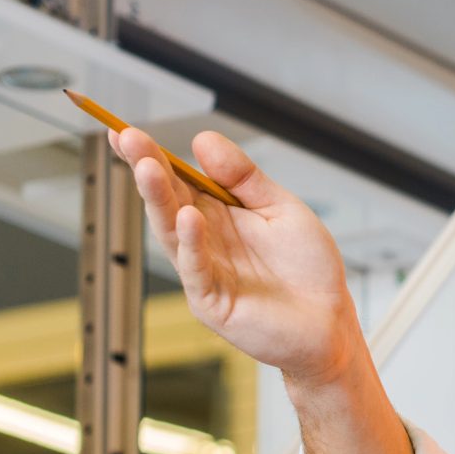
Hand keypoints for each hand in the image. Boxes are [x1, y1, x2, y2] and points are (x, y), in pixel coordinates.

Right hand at [112, 126, 360, 384]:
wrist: (330, 323)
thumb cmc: (307, 269)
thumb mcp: (282, 210)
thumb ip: (244, 178)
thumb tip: (202, 140)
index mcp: (218, 215)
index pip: (178, 181)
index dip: (152, 156)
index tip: (124, 130)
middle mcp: (203, 241)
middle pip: (168, 201)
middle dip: (147, 169)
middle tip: (126, 138)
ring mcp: (203, 272)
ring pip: (173, 232)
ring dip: (160, 200)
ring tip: (148, 167)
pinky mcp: (212, 301)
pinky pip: (198, 269)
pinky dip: (193, 244)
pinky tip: (189, 218)